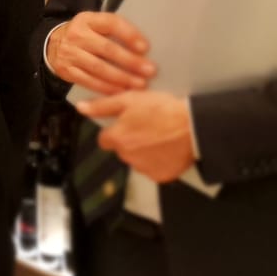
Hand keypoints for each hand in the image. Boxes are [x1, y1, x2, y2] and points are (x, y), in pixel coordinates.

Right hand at [45, 11, 155, 95]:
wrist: (53, 45)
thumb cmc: (85, 36)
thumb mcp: (95, 25)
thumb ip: (114, 31)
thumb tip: (144, 48)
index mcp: (88, 20)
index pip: (111, 23)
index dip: (129, 35)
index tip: (145, 48)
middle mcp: (77, 35)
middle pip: (107, 49)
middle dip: (130, 61)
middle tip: (149, 70)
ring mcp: (70, 53)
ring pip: (99, 68)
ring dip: (121, 78)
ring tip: (139, 84)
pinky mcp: (67, 70)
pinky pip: (89, 81)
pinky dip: (106, 88)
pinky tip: (120, 92)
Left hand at [75, 89, 195, 182]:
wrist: (194, 126)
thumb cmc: (164, 110)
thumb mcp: (130, 99)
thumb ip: (103, 105)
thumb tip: (82, 108)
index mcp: (118, 138)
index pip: (104, 140)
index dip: (115, 130)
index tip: (127, 125)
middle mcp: (127, 156)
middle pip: (122, 150)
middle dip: (130, 140)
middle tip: (148, 127)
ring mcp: (144, 168)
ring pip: (137, 160)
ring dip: (144, 151)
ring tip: (160, 136)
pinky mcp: (160, 176)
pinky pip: (153, 170)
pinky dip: (158, 162)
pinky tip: (167, 148)